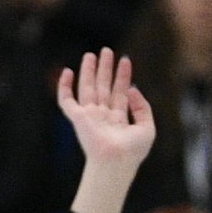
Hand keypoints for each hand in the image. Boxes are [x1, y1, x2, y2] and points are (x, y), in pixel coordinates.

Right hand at [55, 49, 154, 212]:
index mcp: (119, 119)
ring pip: (88, 88)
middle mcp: (103, 115)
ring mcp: (89, 116)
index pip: (120, 92)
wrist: (116, 162)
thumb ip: (143, 107)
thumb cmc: (132, 151)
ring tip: (92, 54)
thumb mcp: (147, 127)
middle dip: (105, 69)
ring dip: (89, 71)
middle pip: (103, 86)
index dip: (123, 76)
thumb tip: (133, 89)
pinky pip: (66, 99)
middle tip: (107, 50)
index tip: (126, 60)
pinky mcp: (77, 117)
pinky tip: (68, 71)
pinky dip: (64, 86)